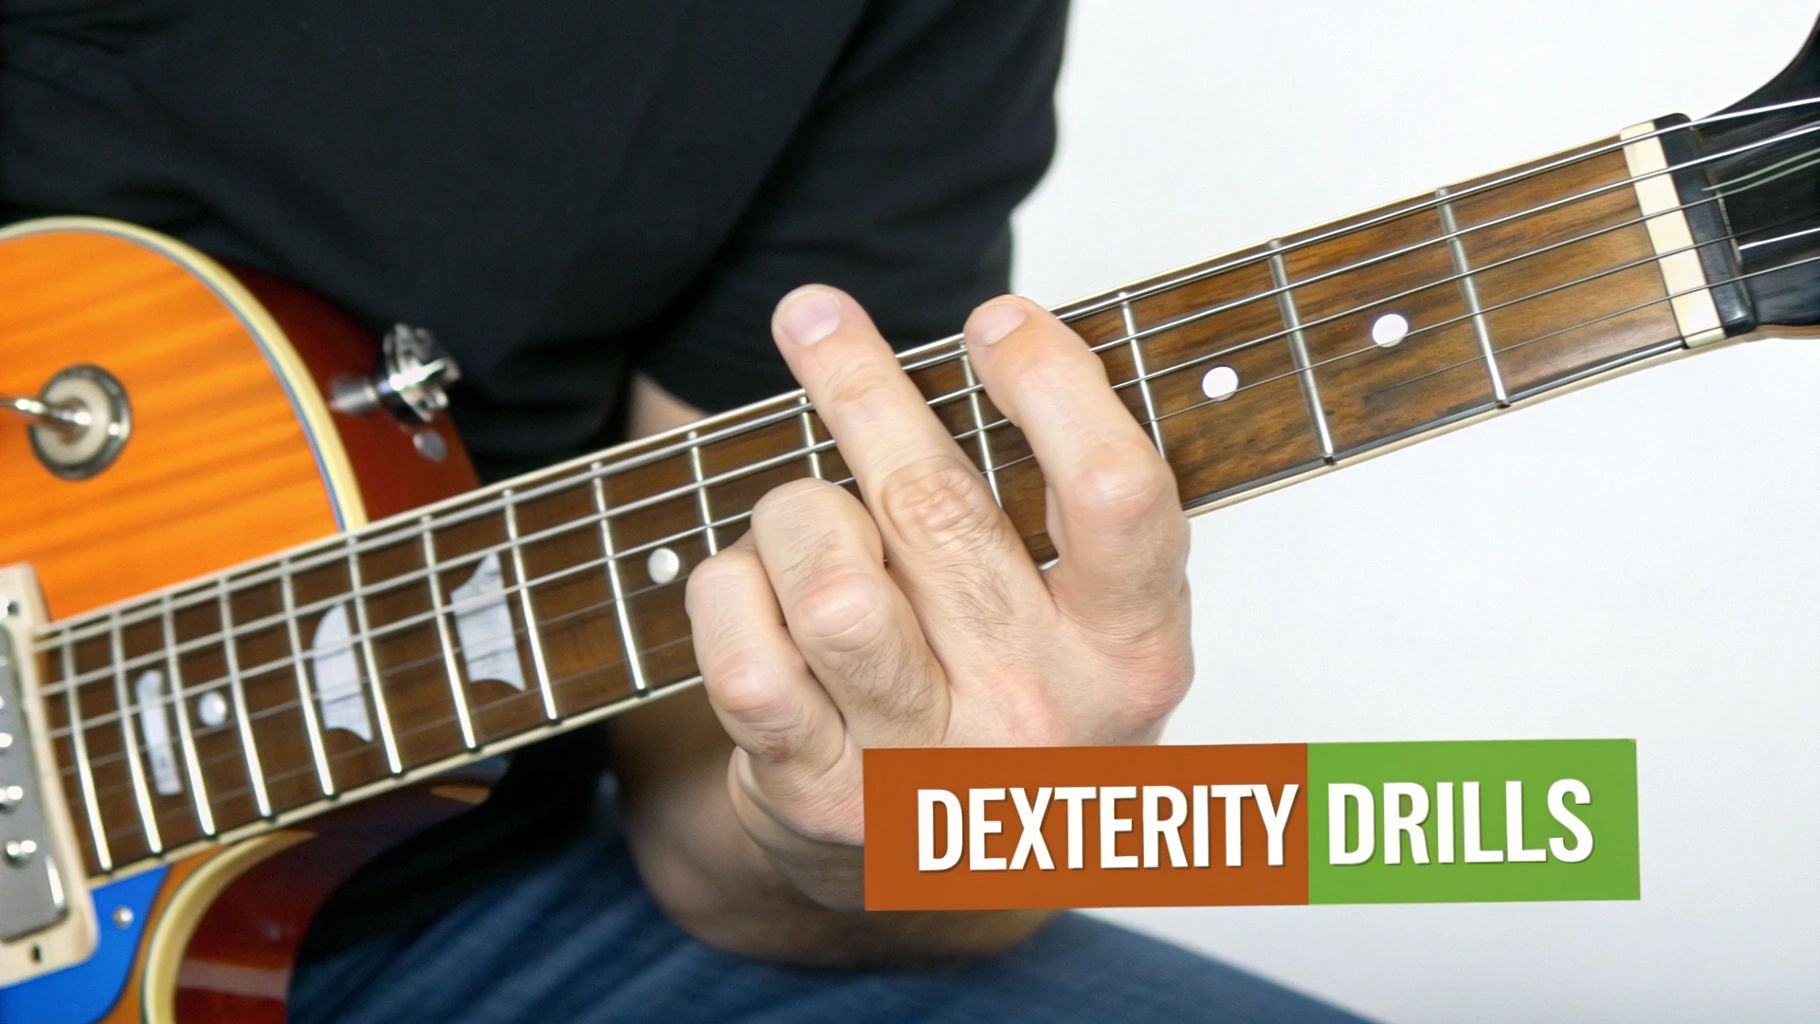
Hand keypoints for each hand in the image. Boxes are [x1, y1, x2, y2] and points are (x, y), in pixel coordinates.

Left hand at [684, 285, 1193, 909]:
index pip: (1117, 494)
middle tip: (815, 321)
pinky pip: (745, 654)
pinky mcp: (818, 795)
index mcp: (1133, 654)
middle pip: (937, 510)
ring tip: (798, 511)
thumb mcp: (1092, 618)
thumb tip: (1002, 330)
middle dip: (861, 391)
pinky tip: (747, 584)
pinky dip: (728, 591)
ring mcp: (925, 765)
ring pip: (831, 578)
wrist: (945, 864)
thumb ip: (1069, 502)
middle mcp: (1040, 714)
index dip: (1053, 386)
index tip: (995, 318)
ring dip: (794, 514)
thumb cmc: (1016, 697)